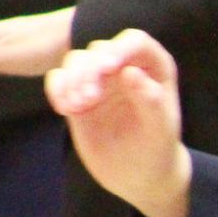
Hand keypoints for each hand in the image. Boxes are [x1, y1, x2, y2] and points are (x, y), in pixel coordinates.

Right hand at [44, 30, 190, 216]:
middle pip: (99, 50)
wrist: (137, 174)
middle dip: (90, 70)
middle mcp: (125, 66)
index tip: (108, 68)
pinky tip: (64, 109)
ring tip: (78, 107)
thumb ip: (150, 101)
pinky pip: (58, 78)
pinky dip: (57, 89)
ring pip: (75, 60)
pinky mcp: (77, 92)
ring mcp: (99, 78)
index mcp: (153, 67)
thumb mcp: (160, 129)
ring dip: (72, 79)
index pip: (135, 42)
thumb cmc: (157, 148)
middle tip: (88, 99)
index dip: (119, 49)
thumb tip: (130, 72)